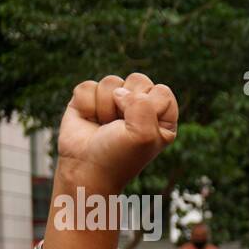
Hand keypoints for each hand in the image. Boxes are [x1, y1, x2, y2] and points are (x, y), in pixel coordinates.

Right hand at [56, 73, 177, 194]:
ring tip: (105, 126)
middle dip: (126, 103)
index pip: (162, 91)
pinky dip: (86, 106)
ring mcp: (114, 101)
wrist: (86, 168)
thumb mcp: (144, 135)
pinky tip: (90, 120)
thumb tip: (118, 91)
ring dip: (105, 107)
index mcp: (162, 117)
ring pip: (111, 81)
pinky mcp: (89, 99)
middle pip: (138, 79)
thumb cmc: (120, 157)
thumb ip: (142, 104)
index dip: (148, 105)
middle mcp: (140, 106)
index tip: (139, 127)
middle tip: (120, 126)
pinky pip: (87, 86)